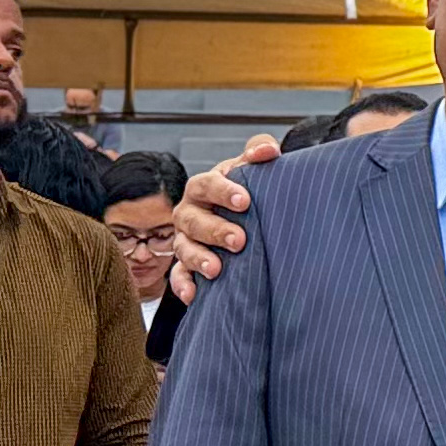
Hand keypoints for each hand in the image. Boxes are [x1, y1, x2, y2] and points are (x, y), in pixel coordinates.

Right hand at [168, 135, 279, 299]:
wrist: (244, 216)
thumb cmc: (245, 190)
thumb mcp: (251, 169)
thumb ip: (259, 152)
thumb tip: (267, 150)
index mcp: (204, 188)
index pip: (206, 184)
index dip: (222, 191)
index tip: (244, 200)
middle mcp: (190, 213)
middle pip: (192, 220)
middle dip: (214, 230)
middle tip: (239, 240)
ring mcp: (185, 240)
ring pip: (183, 248)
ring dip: (198, 259)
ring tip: (217, 269)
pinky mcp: (186, 265)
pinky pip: (178, 276)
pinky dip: (184, 285)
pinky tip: (194, 295)